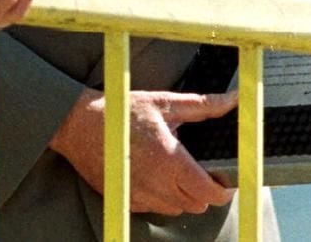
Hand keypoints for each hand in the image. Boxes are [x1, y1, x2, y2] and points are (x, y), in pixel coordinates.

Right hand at [48, 87, 236, 215]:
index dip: (224, 188)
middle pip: (198, 204)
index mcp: (171, 160)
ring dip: (182, 195)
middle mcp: (158, 184)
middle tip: (199, 167)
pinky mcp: (127, 201)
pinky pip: (154, 208)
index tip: (224, 176)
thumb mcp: (163, 103)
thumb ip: (202, 105)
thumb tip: (232, 100)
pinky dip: (160, 197)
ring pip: (177, 209)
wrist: (78, 124)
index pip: (211, 193)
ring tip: (174, 169)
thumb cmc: (122, 111)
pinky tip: (153, 174)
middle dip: (204, 189)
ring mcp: (141, 196)